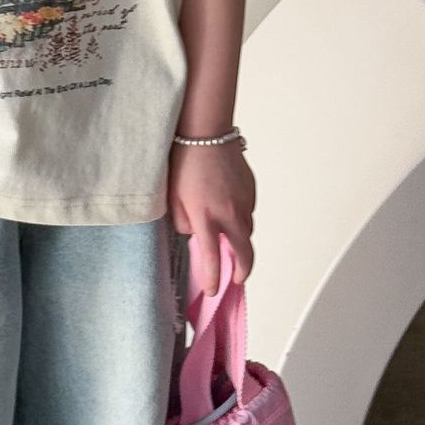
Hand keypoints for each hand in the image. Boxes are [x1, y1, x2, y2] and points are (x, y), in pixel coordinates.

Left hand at [167, 136, 255, 293]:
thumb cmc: (184, 162)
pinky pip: (247, 212)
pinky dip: (240, 218)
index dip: (213, 280)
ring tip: (229, 244)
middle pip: (245, 254)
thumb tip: (195, 233)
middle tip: (236, 278)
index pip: (211, 259)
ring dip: (240, 242)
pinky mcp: (250, 190)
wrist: (205, 133)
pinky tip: (229, 211)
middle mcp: (229, 214)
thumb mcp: (173, 198)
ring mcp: (243, 202)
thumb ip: (184, 223)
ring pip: (247, 231)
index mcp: (206, 218)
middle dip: (242, 271)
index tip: (213, 291)